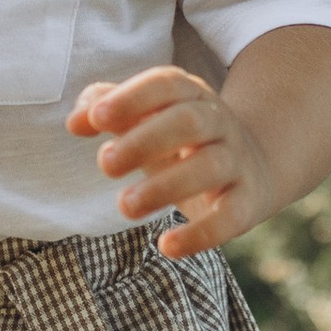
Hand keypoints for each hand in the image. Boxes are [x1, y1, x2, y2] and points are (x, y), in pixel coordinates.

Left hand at [68, 27, 330, 260]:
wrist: (254, 165)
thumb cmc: (179, 139)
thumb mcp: (146, 118)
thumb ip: (106, 110)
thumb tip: (75, 121)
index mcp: (189, 94)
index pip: (165, 84)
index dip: (131, 98)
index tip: (97, 119)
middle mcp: (217, 122)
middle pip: (188, 122)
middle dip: (145, 141)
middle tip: (105, 164)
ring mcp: (236, 161)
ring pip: (210, 166)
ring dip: (165, 187)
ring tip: (125, 206)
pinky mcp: (247, 202)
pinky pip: (230, 217)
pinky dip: (201, 233)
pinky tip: (166, 247)